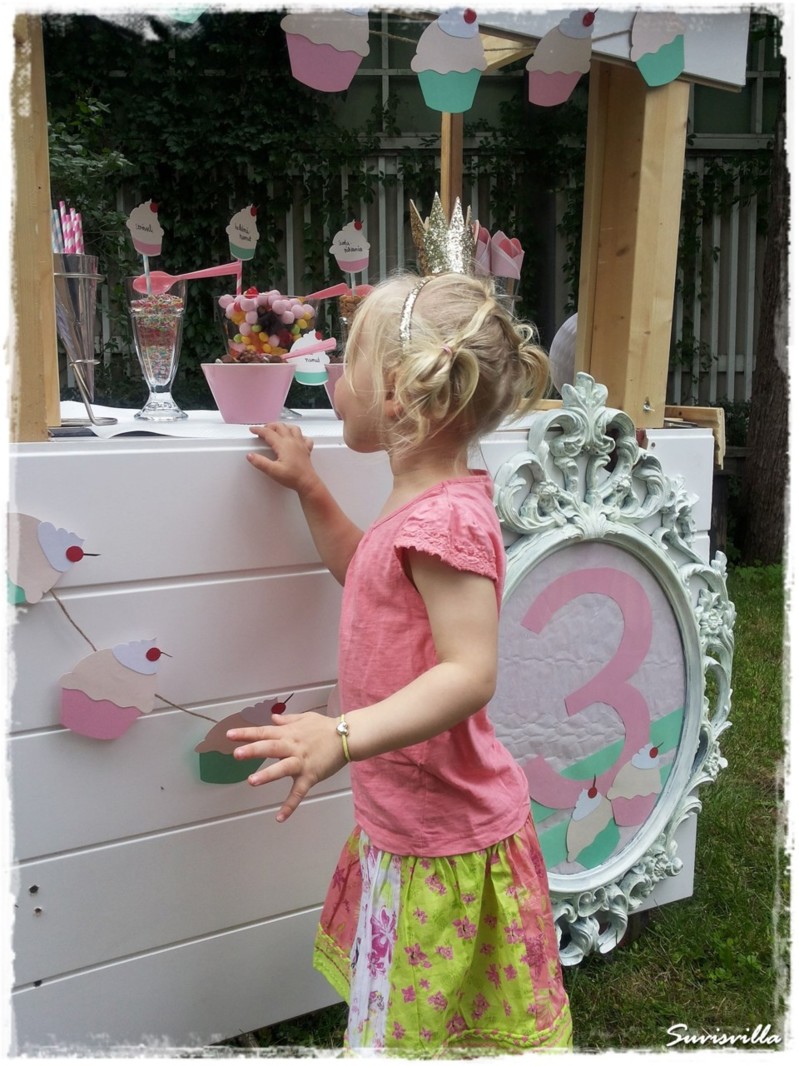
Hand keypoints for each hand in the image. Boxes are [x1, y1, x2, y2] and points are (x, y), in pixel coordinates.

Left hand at [227, 711, 346, 821]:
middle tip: (237, 754)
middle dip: (253, 750)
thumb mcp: (304, 718)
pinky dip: (290, 805)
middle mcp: (292, 746)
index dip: (246, 733)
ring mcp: (301, 762)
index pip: (263, 732)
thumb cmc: (325, 727)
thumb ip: (286, 720)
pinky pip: (299, 792)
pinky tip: (279, 817)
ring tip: (252, 781)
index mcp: (288, 733)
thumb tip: (272, 719)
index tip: (229, 734)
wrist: (347, 736)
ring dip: (268, 774)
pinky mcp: (310, 775)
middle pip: (270, 748)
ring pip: (283, 768)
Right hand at [247, 422, 316, 492]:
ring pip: (293, 428)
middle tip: (263, 430)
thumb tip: (250, 455)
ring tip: (278, 430)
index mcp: (283, 445)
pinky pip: (304, 437)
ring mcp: (301, 444)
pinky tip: (296, 438)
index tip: (252, 430)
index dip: (259, 430)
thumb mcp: (273, 471)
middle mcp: (292, 441)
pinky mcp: (306, 449)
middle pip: (280, 427)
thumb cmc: (292, 477)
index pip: (268, 433)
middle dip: (270, 426)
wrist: (307, 482)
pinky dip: (299, 435)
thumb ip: (260, 462)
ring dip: (284, 427)